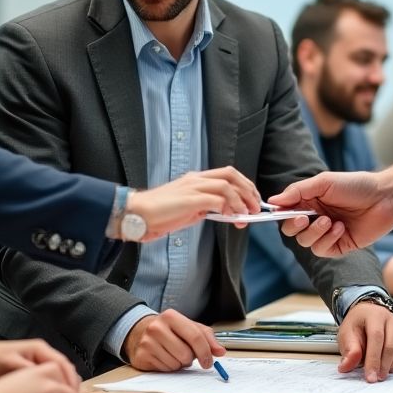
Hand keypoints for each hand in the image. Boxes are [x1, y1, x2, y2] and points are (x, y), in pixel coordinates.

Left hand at [0, 338, 79, 392]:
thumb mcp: (9, 363)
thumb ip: (26, 369)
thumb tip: (41, 377)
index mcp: (40, 348)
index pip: (61, 363)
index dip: (69, 379)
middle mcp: (44, 353)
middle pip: (66, 368)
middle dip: (72, 384)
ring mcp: (41, 361)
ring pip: (62, 373)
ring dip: (67, 386)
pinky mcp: (37, 369)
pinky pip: (53, 378)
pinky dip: (58, 388)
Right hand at [122, 308, 226, 371]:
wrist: (139, 331)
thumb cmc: (169, 330)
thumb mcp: (188, 327)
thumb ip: (207, 337)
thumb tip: (220, 351)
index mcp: (171, 316)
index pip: (195, 336)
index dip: (205, 352)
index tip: (209, 362)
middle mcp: (157, 327)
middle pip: (186, 354)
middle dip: (190, 358)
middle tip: (186, 354)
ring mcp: (147, 342)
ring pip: (175, 364)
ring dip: (179, 363)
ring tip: (173, 354)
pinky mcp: (142, 356)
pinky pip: (165, 370)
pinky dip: (169, 367)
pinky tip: (164, 358)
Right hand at [128, 167, 260, 240]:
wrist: (137, 214)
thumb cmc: (159, 213)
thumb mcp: (187, 208)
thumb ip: (204, 206)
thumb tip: (223, 212)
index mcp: (195, 179)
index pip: (227, 174)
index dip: (244, 185)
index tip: (252, 200)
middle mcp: (196, 179)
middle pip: (231, 174)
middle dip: (248, 190)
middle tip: (255, 207)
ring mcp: (192, 187)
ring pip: (227, 185)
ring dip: (240, 201)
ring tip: (244, 216)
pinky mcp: (189, 199)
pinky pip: (216, 200)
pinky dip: (228, 208)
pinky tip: (230, 219)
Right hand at [270, 163, 392, 256]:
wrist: (385, 198)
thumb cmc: (355, 185)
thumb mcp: (324, 182)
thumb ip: (297, 191)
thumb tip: (272, 201)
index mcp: (309, 201)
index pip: (286, 212)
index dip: (280, 214)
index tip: (281, 212)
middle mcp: (315, 217)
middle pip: (291, 230)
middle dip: (294, 226)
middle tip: (304, 218)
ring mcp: (327, 233)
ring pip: (305, 243)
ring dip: (315, 233)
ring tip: (330, 221)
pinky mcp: (339, 246)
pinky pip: (322, 250)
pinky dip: (328, 240)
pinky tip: (340, 228)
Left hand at [338, 299, 392, 382]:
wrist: (367, 317)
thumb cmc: (358, 326)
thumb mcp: (346, 335)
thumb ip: (348, 351)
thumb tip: (346, 366)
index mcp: (374, 315)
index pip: (376, 337)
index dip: (373, 359)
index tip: (370, 376)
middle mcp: (391, 319)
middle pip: (390, 347)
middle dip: (381, 366)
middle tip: (374, 379)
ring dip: (387, 366)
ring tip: (376, 369)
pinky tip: (385, 363)